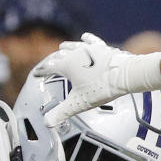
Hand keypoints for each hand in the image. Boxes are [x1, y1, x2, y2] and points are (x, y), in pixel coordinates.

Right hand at [33, 32, 160, 126]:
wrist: (125, 75)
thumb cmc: (102, 87)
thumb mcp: (79, 103)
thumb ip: (62, 112)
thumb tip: (47, 123)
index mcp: (66, 65)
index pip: (48, 68)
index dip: (41, 72)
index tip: (36, 74)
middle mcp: (75, 54)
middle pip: (59, 56)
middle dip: (52, 60)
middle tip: (48, 64)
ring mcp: (89, 49)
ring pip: (74, 46)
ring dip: (66, 48)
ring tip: (61, 47)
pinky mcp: (102, 48)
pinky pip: (92, 41)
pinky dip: (87, 39)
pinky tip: (85, 37)